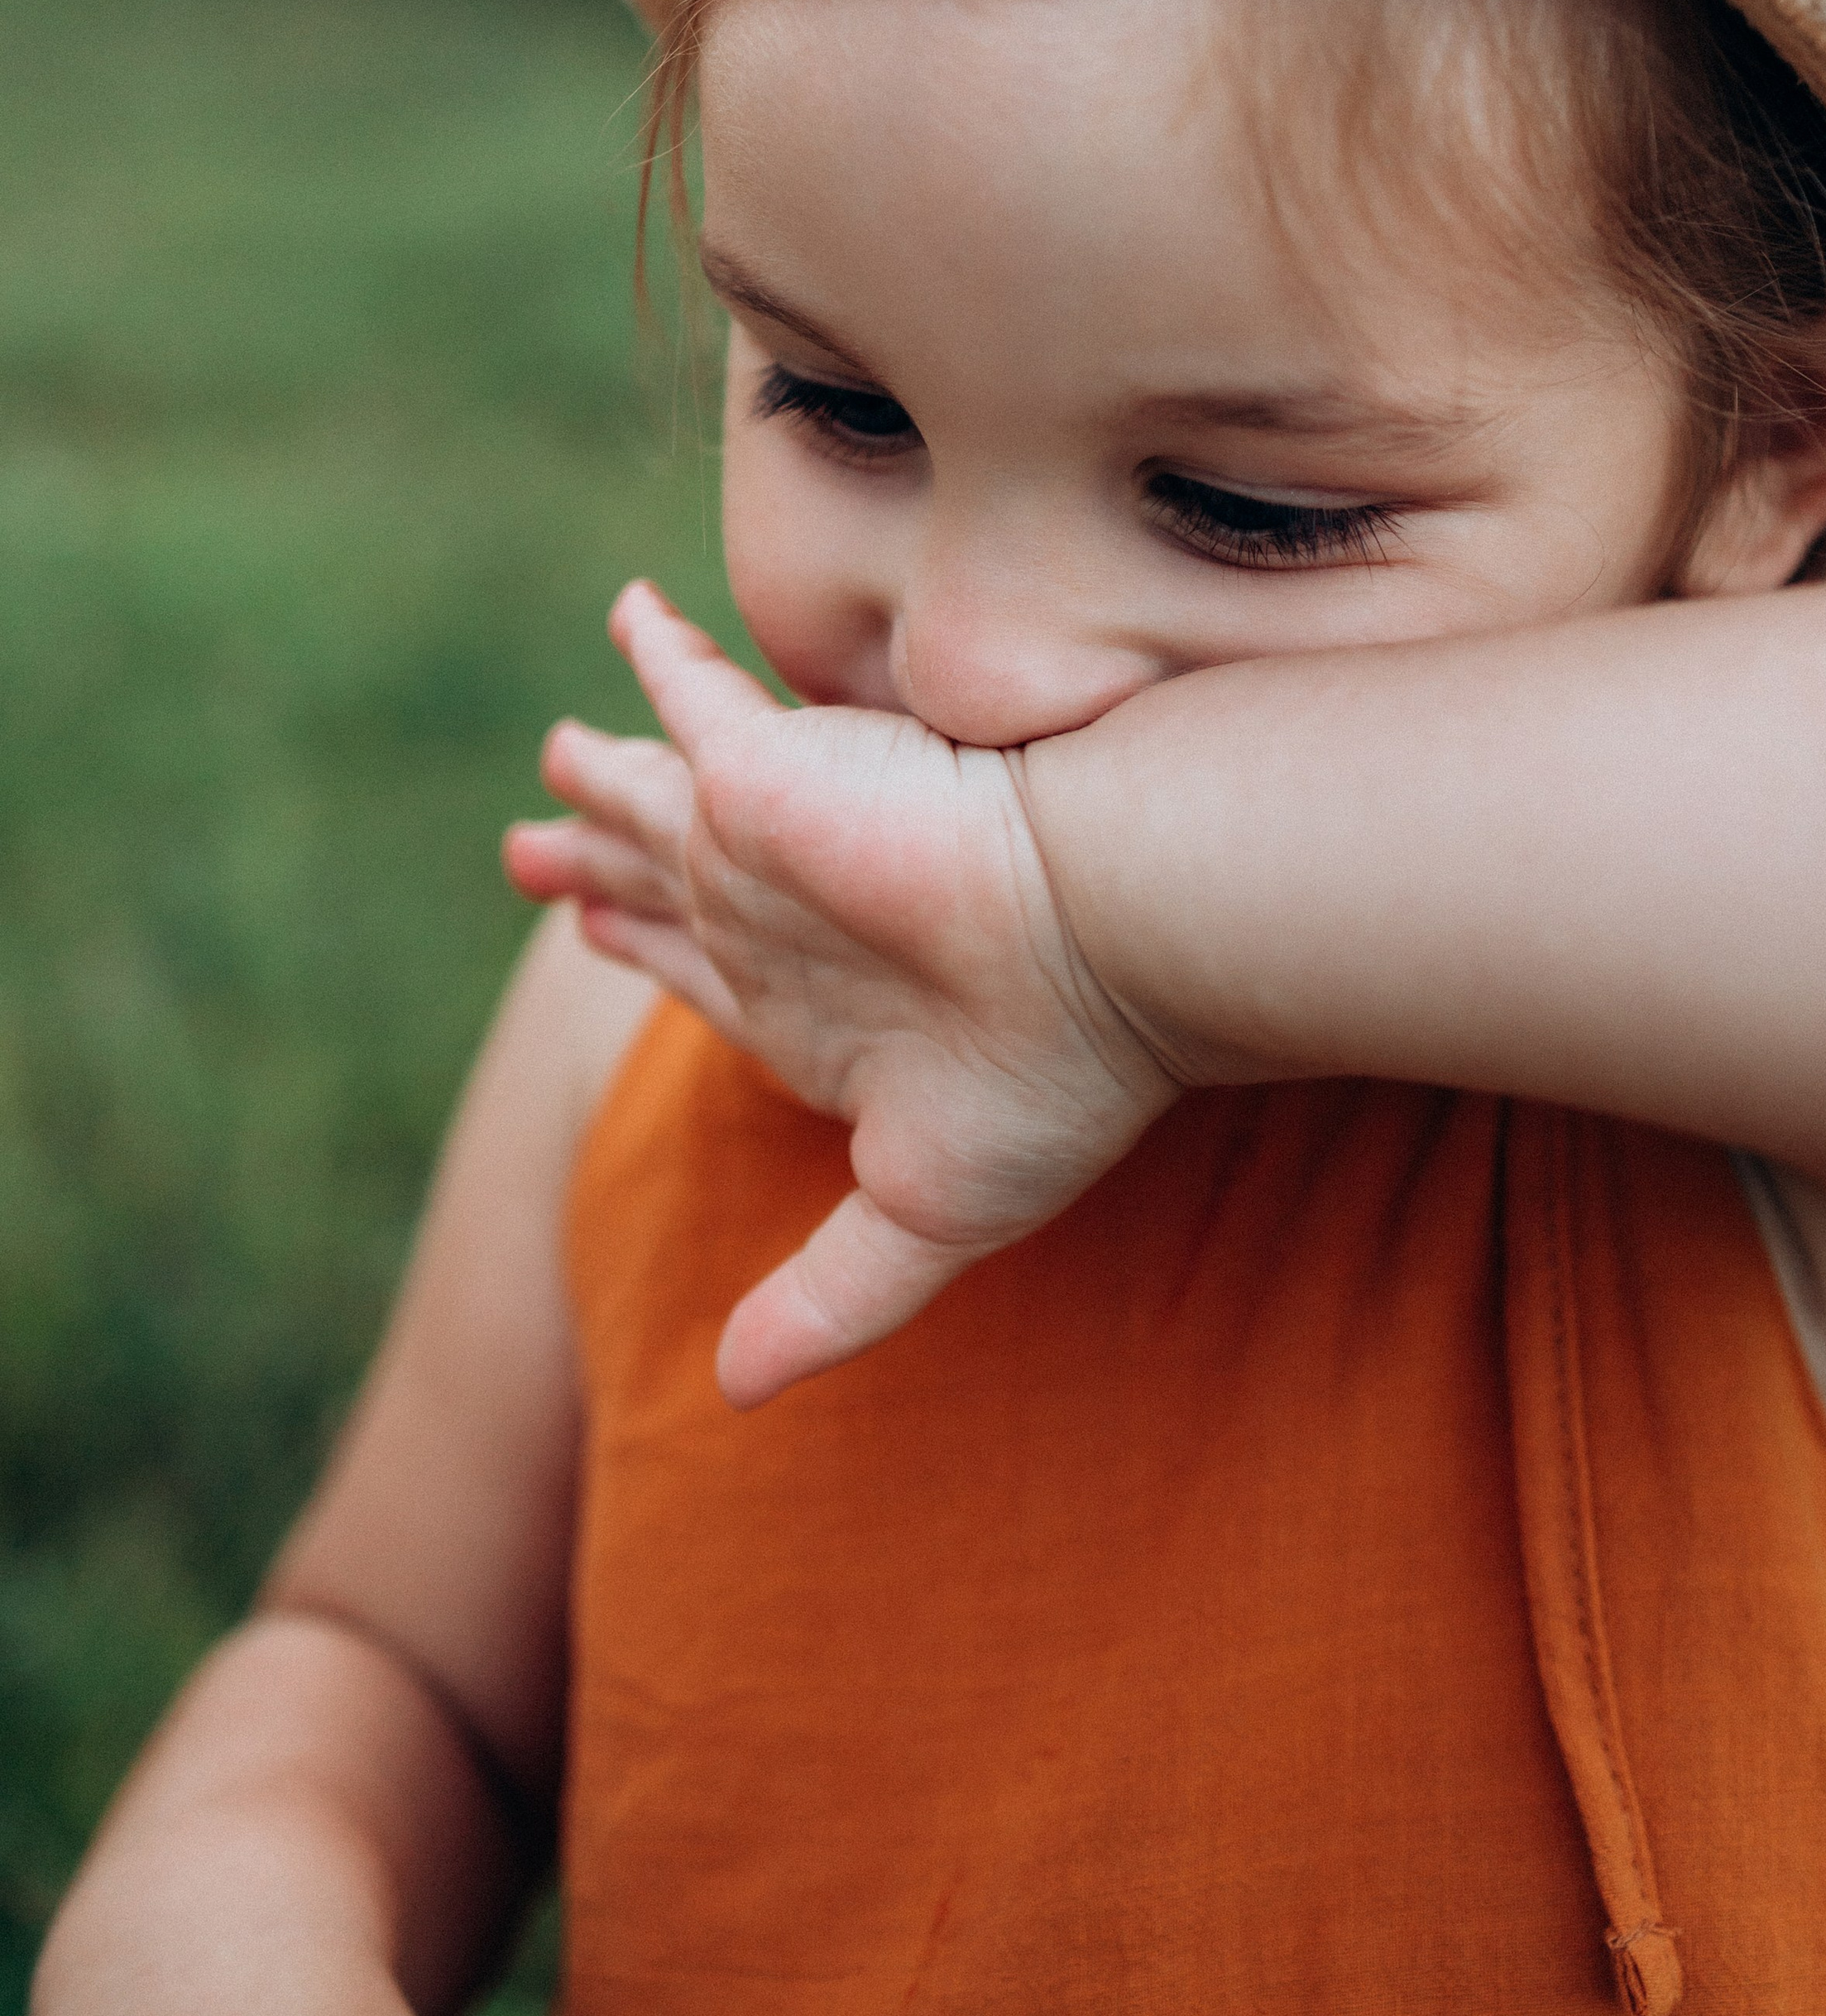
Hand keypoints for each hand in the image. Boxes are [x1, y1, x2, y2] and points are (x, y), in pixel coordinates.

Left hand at [504, 585, 1178, 1405]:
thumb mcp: (918, 1215)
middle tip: (524, 853)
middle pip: (656, 886)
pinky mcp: (768, 771)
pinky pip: (690, 701)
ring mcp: (773, 841)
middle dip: (591, 866)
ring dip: (598, 783)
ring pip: (651, 801)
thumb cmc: (1047, 1079)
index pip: (698, 974)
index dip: (642, 954)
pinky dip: (659, 660)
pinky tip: (629, 619)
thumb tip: (733, 1397)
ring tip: (552, 765)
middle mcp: (785, 918)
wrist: (1112, 942)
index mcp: (811, 1011)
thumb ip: (823, 1297)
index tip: (588, 934)